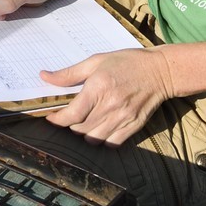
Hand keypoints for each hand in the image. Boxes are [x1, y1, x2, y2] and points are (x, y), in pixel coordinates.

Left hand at [40, 47, 176, 145]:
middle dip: (69, 125)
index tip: (51, 118)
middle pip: (80, 129)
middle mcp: (111, 106)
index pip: (72, 114)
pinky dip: (101, 139)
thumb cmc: (127, 62)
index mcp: (99, 87)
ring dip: (84, 133)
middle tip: (68, 116)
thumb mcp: (96, 61)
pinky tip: (100, 127)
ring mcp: (123, 119)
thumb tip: (45, 77)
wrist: (160, 71)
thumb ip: (69, 73)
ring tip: (83, 122)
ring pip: (93, 139)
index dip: (57, 120)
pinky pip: (111, 143)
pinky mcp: (133, 127)